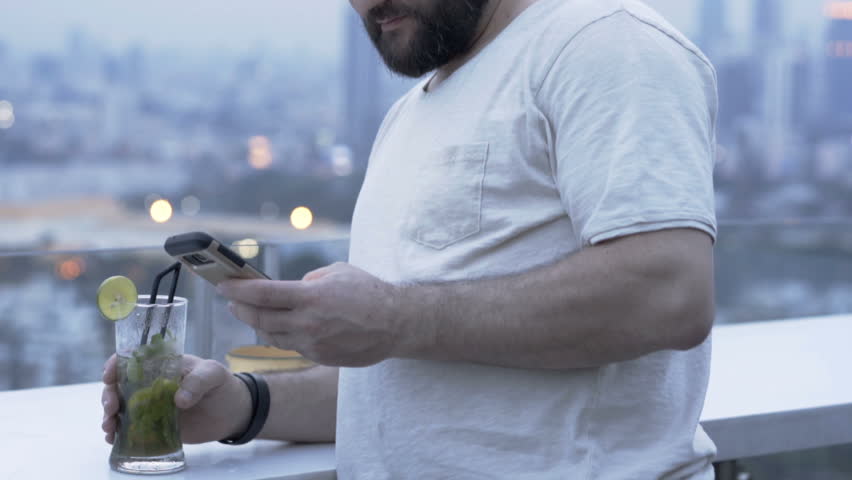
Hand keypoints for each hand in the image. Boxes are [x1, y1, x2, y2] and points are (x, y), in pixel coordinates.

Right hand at [101, 354, 251, 444]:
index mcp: (162, 365)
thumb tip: (179, 400)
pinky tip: (114, 439)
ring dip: (109, 416)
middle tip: (112, 407)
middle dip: (109, 395)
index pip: (132, 359)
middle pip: (119, 386)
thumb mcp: (213, 374)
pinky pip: (130, 428)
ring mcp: (150, 405)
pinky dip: (118, 433)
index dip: (116, 365)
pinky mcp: (153, 425)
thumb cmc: (221, 385)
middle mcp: (150, 384)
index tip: (109, 376)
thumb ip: (199, 381)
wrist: (231, 412)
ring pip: (120, 408)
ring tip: (110, 427)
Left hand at [217, 262, 401, 366]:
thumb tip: (292, 289)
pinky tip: (276, 327)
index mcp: (311, 297)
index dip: (238, 289)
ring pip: (272, 336)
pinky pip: (291, 346)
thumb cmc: (369, 292)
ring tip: (249, 313)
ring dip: (257, 324)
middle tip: (231, 300)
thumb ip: (310, 280)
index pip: (263, 294)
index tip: (223, 285)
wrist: (396, 324)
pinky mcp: (319, 356)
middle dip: (241, 308)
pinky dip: (280, 335)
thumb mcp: (337, 272)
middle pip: (260, 318)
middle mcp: (308, 322)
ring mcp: (313, 343)